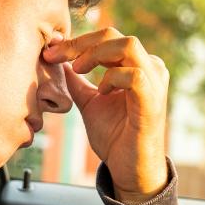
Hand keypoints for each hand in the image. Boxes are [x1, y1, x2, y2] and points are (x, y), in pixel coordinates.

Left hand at [42, 28, 168, 203]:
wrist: (129, 169)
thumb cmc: (115, 137)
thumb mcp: (90, 103)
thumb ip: (79, 83)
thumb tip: (61, 63)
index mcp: (136, 65)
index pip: (107, 38)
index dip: (76, 41)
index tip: (51, 51)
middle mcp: (149, 68)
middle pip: (115, 36)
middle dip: (81, 43)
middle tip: (57, 55)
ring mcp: (154, 83)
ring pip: (128, 46)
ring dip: (96, 53)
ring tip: (78, 69)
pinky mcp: (152, 101)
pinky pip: (134, 75)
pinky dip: (113, 77)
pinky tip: (102, 91)